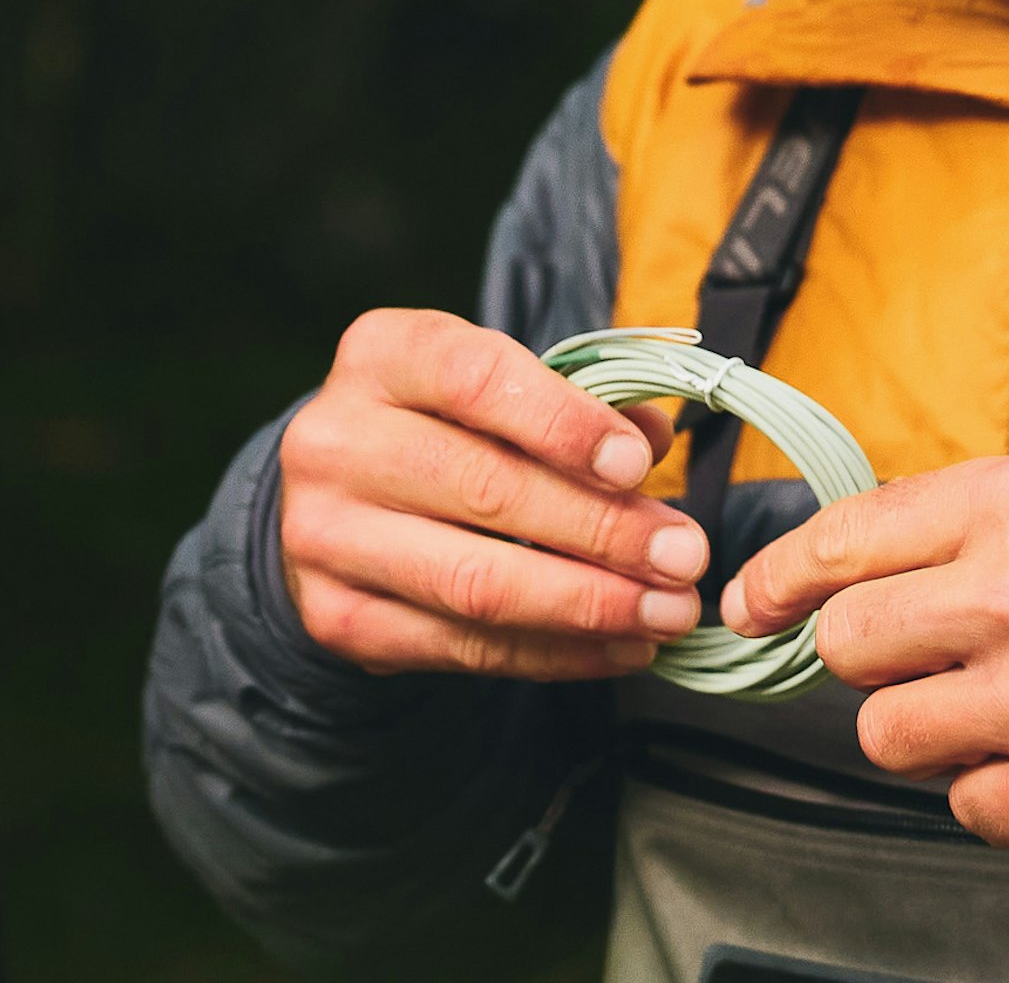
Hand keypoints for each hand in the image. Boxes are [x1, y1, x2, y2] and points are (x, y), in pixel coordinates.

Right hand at [279, 308, 708, 679]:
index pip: (477, 379)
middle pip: (485, 490)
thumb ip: (578, 398)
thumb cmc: (448, 420)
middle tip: (685, 556)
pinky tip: (619, 644)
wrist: (342, 491)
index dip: (564, 423)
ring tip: (667, 611)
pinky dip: (555, 652)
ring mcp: (324, 536)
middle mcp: (336, 441)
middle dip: (602, 529)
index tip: (639, 464)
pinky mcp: (335, 618)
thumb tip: (651, 439)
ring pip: (475, 582)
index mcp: (382, 355)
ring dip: (589, 604)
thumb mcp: (500, 381)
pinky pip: (461, 647)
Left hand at [720, 456, 1008, 855]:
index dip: (782, 576)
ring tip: (992, 708)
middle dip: (864, 657)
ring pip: (885, 734)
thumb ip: (971, 522)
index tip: (755, 601)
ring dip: (922, 728)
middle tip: (910, 661)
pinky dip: (992, 790)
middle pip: (848, 643)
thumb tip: (859, 557)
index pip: (847, 536)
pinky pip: (962, 805)